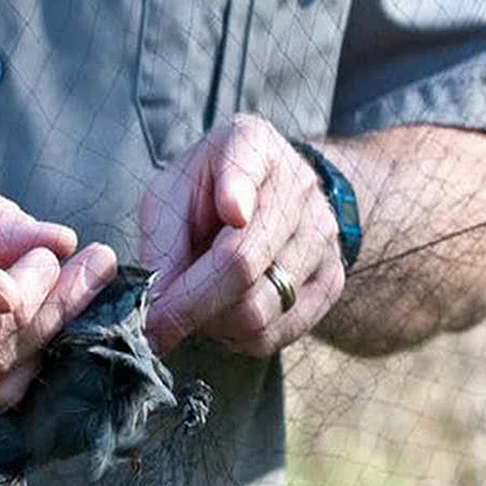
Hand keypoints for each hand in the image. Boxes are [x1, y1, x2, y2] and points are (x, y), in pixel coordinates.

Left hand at [139, 114, 344, 356]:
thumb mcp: (169, 198)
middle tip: (156, 323)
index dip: (239, 190)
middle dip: (186, 305)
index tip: (232, 211)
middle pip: (242, 263)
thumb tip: (158, 304)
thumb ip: (161, 242)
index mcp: (251, 146)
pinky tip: (223, 318)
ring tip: (193, 310)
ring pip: (257, 310)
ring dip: (210, 325)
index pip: (247, 165)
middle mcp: (297, 186)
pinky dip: (236, 339)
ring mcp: (321, 236)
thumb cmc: (204, 198)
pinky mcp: (329, 282)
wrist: (265, 204)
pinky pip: (274, 334)